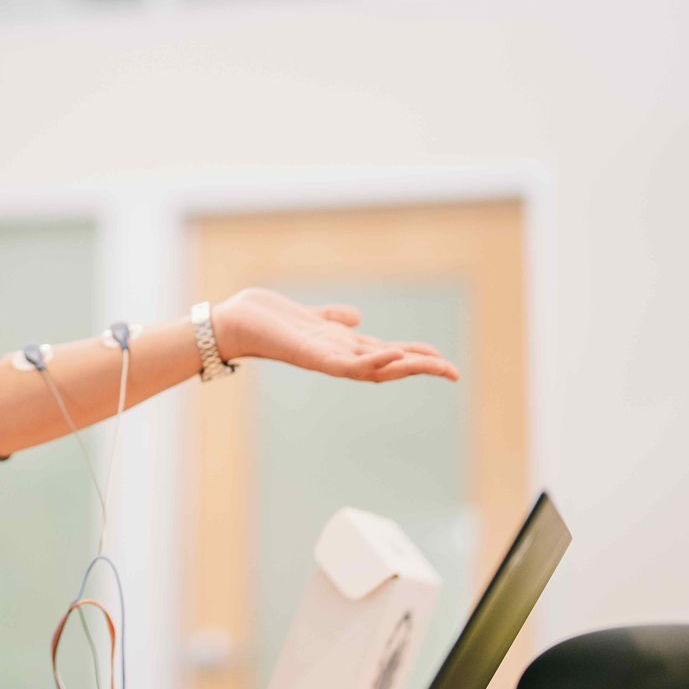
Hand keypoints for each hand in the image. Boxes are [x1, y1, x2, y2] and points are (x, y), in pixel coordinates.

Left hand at [211, 287, 460, 382]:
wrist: (234, 323)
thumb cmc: (267, 320)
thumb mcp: (311, 317)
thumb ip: (333, 319)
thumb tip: (357, 316)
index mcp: (342, 348)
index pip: (388, 355)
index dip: (416, 358)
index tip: (445, 361)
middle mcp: (338, 357)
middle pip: (390, 366)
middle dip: (422, 368)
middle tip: (455, 372)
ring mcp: (327, 360)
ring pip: (377, 369)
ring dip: (407, 367)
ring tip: (437, 365)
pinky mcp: (312, 357)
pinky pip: (348, 365)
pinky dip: (372, 361)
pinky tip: (394, 353)